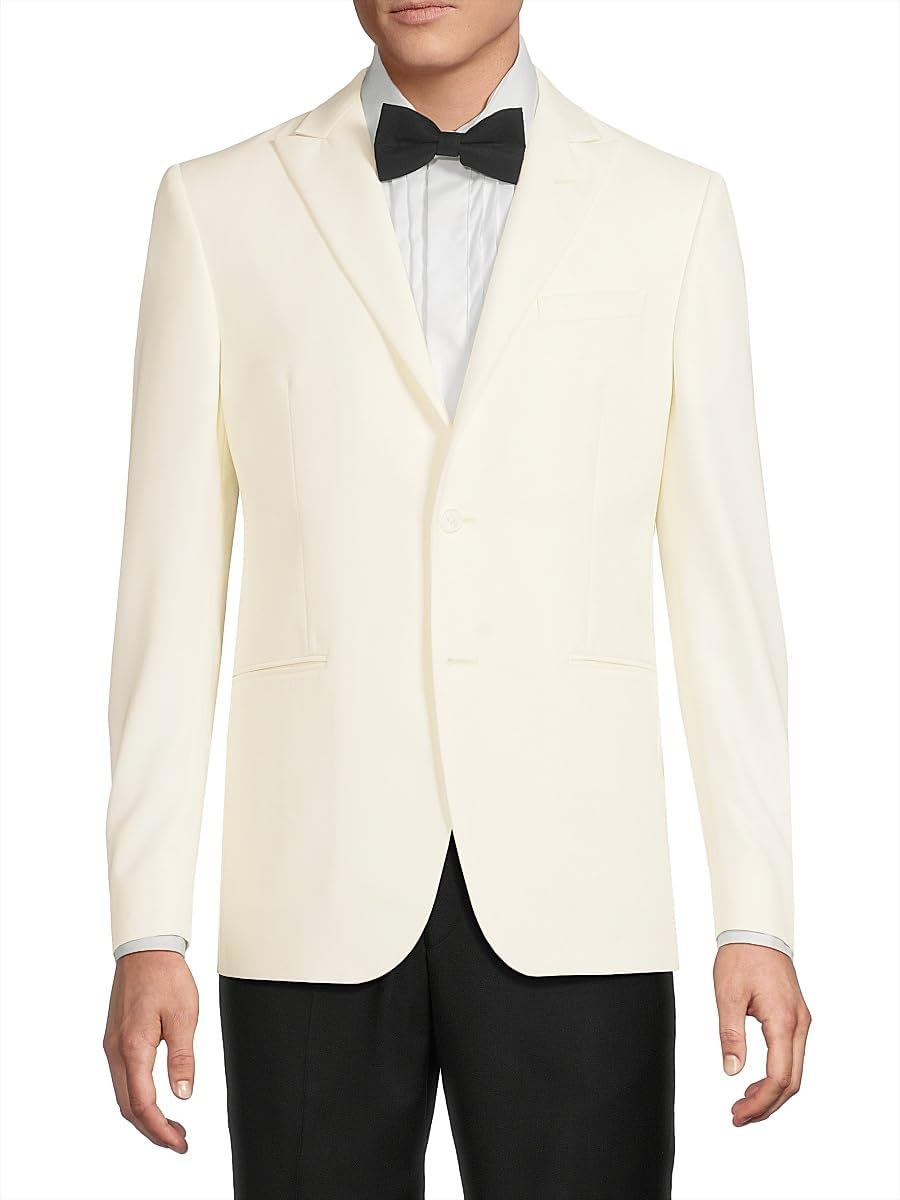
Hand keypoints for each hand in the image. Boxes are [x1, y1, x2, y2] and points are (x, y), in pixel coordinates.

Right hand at [103, 950, 198, 1151]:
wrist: (146, 950)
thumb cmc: (165, 976)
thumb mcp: (184, 1016)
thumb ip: (182, 1057)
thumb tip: (183, 1094)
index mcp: (133, 1048)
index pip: (142, 1104)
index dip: (160, 1130)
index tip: (179, 1142)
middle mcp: (116, 1051)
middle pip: (128, 1107)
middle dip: (152, 1130)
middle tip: (178, 1140)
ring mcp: (112, 1046)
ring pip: (123, 1095)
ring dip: (144, 1116)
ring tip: (171, 1125)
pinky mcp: (115, 1040)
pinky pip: (122, 1079)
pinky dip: (137, 1097)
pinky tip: (154, 1100)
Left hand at [714, 943, 811, 1125]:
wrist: (756, 931)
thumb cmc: (743, 956)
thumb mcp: (728, 995)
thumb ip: (731, 1034)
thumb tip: (731, 1070)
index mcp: (783, 1020)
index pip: (778, 1076)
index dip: (759, 1101)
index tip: (739, 1112)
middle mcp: (799, 1024)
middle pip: (791, 1081)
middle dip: (766, 1104)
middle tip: (739, 1116)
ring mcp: (800, 1022)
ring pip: (793, 1071)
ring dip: (771, 1092)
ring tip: (745, 1103)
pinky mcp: (794, 1018)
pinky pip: (790, 1056)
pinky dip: (776, 1075)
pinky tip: (757, 1082)